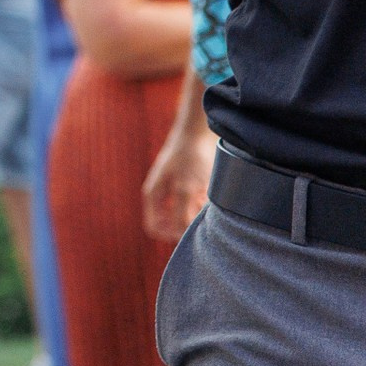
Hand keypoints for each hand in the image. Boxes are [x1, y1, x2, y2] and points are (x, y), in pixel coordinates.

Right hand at [143, 103, 216, 243]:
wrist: (200, 131)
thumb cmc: (189, 158)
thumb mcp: (184, 188)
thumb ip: (181, 214)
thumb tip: (182, 234)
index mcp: (153, 196)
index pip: (154, 227)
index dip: (168, 234)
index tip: (188, 232)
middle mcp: (163, 196)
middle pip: (171, 224)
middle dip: (186, 225)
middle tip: (201, 219)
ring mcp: (176, 191)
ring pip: (185, 215)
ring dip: (196, 215)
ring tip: (207, 206)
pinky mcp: (191, 186)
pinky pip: (195, 206)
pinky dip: (203, 206)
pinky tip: (212, 198)